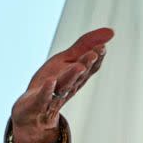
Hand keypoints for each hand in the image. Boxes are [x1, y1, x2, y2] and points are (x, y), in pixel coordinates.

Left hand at [10, 27, 113, 142]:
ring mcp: (53, 96)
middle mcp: (68, 86)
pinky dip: (47, 90)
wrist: (31, 112)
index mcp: (76, 77)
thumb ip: (85, 45)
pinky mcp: (37, 103)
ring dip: (71, 76)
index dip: (96, 58)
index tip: (102, 47)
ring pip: (64, 86)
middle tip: (93, 54)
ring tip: (78, 66)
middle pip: (79, 75)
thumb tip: (111, 31)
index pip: (90, 67)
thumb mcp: (66, 60)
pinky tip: (51, 81)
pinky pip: (43, 97)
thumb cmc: (51, 83)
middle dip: (86, 64)